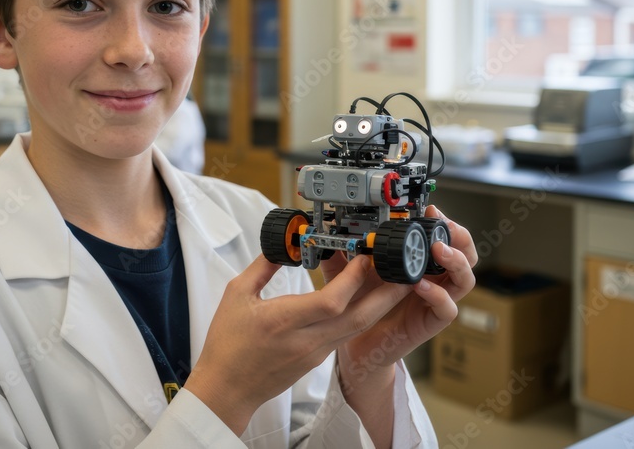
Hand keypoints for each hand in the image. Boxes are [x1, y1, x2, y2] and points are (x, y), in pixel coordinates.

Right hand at [184, 251, 415, 435]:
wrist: (227, 389)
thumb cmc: (227, 344)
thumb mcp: (236, 295)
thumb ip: (263, 266)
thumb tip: (284, 244)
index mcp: (284, 321)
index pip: (332, 301)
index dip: (353, 278)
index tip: (363, 257)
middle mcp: (306, 340)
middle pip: (359, 318)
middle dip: (386, 295)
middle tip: (406, 272)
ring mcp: (315, 353)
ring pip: (357, 328)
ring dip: (379, 305)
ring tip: (395, 282)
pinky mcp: (317, 359)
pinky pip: (344, 334)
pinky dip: (359, 315)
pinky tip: (364, 299)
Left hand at [321, 206, 477, 390]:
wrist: (359, 345)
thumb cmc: (362, 307)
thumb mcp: (349, 275)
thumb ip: (343, 257)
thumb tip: (330, 237)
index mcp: (418, 264)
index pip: (444, 238)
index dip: (443, 222)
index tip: (429, 209)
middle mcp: (433, 279)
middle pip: (466, 254)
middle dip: (460, 236)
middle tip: (445, 226)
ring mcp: (434, 301)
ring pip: (465, 280)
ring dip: (456, 262)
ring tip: (439, 251)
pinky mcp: (430, 323)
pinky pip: (447, 309)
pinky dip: (438, 295)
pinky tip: (421, 286)